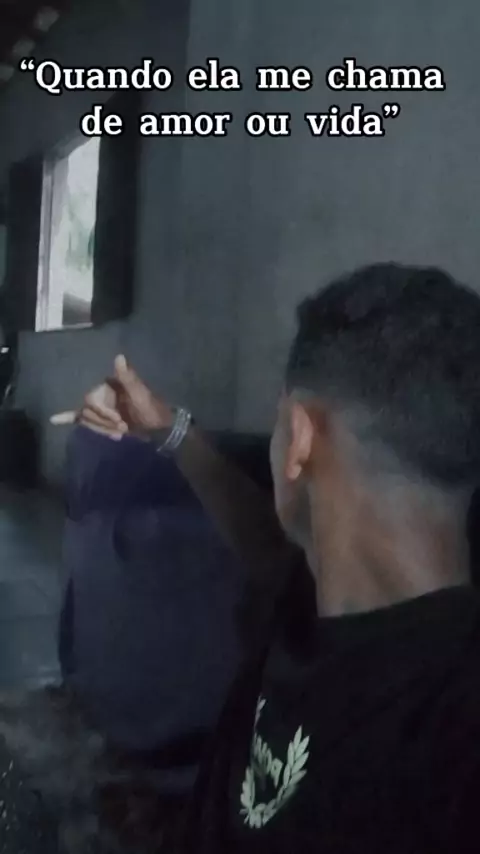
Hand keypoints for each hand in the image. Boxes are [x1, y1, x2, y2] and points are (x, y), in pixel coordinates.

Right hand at [50, 355, 173, 439]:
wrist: (158, 428)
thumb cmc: (151, 410)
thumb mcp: (141, 395)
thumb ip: (129, 378)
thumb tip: (120, 357)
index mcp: (109, 384)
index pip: (90, 400)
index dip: (103, 414)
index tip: (121, 423)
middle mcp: (102, 392)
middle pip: (86, 410)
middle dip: (103, 423)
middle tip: (123, 427)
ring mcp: (101, 405)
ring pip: (86, 418)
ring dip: (102, 428)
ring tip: (121, 431)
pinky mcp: (101, 417)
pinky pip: (81, 417)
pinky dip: (68, 417)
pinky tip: (55, 420)